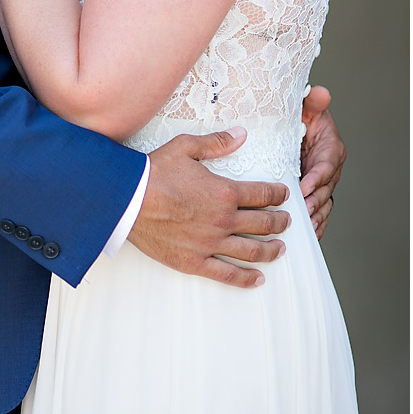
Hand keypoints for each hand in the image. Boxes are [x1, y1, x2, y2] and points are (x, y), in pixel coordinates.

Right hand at [128, 127, 289, 287]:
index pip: (263, 194)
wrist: (127, 200)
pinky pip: (228, 275)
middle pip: (264, 224)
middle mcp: (224, 220)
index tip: (284, 194)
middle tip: (287, 221)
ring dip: (271, 250)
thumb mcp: (186, 147)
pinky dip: (247, 279)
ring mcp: (211, 244)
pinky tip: (258, 279)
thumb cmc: (154, 172)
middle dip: (280, 222)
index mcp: (225, 192)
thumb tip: (242, 134)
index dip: (278, 194)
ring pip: (252, 251)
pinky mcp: (195, 262)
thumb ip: (217, 143)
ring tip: (280, 248)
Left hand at [299, 86, 344, 238]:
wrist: (299, 130)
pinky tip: (307, 235)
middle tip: (301, 211)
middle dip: (313, 202)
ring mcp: (323, 184)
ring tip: (303, 227)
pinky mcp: (316, 194)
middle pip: (324, 189)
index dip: (316, 177)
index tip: (305, 186)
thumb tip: (320, 92)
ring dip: (314, 216)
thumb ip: (314, 101)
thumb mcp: (307, 108)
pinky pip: (319, 212)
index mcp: (330, 149)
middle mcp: (329, 170)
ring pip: (323, 204)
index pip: (326, 166)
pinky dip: (315, 224)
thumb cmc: (303, 119)